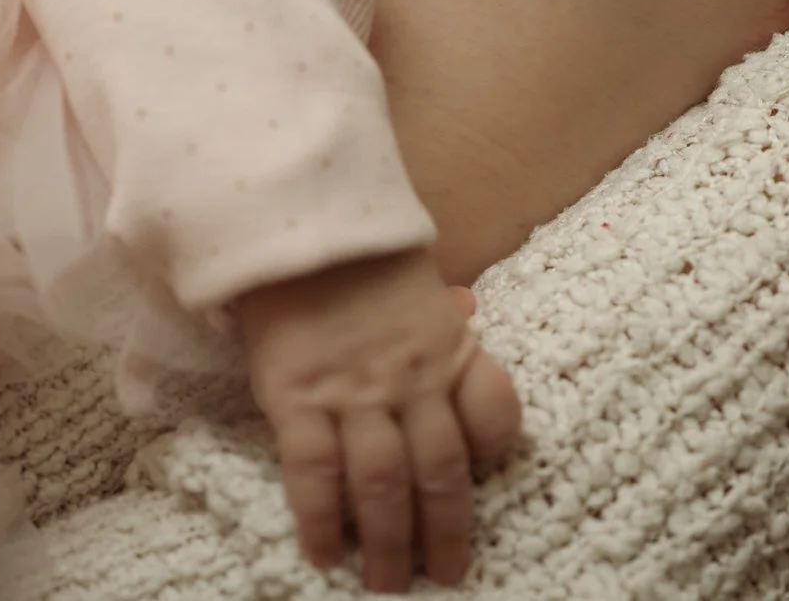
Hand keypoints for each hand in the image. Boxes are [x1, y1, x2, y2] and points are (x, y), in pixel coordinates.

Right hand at [231, 250, 521, 592]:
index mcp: (449, 348)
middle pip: (440, 470)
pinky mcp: (298, 399)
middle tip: (444, 575)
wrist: (293, 224)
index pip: (494, 412)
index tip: (485, 476)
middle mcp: (412, 380)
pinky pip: (314, 471)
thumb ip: (440, 315)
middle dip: (444, 532)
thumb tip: (464, 315)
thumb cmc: (356, 253)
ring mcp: (354, 393)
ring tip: (387, 583)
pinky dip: (320, 517)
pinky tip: (323, 553)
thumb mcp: (417, 279)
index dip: (495, 450)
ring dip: (388, 542)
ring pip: (383, 483)